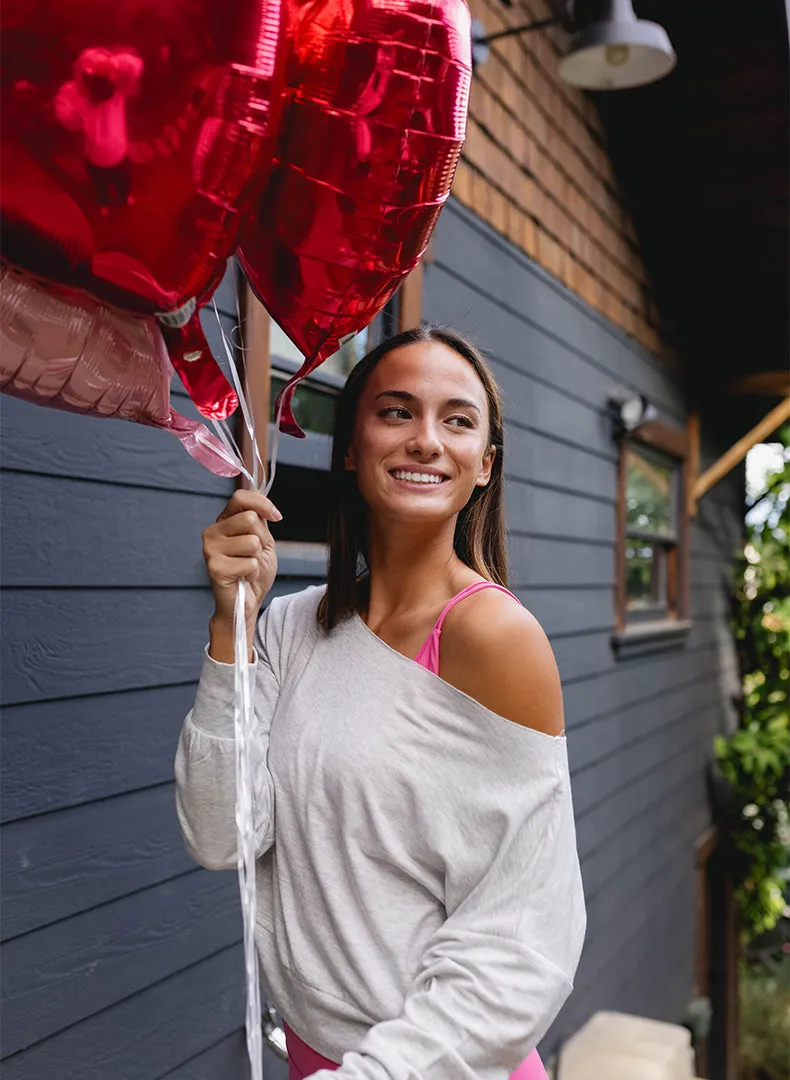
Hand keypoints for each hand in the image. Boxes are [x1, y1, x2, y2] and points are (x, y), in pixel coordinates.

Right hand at [202, 489, 280, 660]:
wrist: (246, 603)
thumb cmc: (252, 572)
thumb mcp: (262, 541)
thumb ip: (260, 520)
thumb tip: (266, 506)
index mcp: (223, 522)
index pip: (240, 497)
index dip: (263, 504)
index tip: (277, 516)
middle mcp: (212, 532)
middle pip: (250, 519)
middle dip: (262, 539)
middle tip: (255, 554)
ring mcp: (210, 550)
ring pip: (252, 542)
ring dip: (258, 558)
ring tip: (248, 567)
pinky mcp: (215, 567)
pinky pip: (250, 562)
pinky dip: (253, 573)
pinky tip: (243, 578)